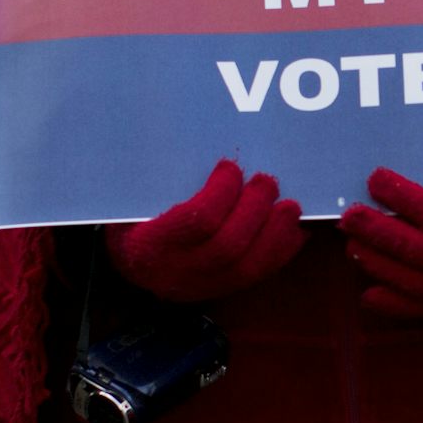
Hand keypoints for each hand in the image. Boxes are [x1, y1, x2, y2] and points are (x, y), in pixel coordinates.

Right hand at [105, 160, 302, 301]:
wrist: (128, 261)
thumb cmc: (130, 217)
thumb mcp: (129, 198)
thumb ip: (155, 175)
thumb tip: (188, 131)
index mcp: (146, 244)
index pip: (195, 222)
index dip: (222, 192)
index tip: (230, 167)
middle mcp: (174, 273)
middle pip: (227, 247)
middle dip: (255, 210)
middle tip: (267, 181)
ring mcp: (199, 287)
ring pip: (248, 268)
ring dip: (275, 233)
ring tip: (290, 206)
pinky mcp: (221, 291)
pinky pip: (257, 276)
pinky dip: (281, 251)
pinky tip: (294, 229)